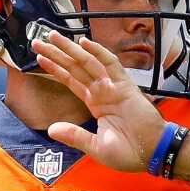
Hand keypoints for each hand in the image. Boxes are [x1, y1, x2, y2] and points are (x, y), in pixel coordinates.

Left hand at [32, 31, 165, 172]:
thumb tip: (51, 129)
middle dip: (56, 53)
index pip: (71, 80)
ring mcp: (113, 86)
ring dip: (70, 49)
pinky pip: (110, 65)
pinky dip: (98, 52)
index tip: (39, 57)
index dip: (55, 68)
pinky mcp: (125, 86)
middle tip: (38, 40)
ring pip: (88, 62)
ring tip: (53, 36)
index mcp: (95, 103)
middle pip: (75, 67)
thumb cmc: (129, 152)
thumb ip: (74, 135)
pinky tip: (84, 43)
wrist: (151, 153)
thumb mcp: (95, 146)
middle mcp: (102, 91)